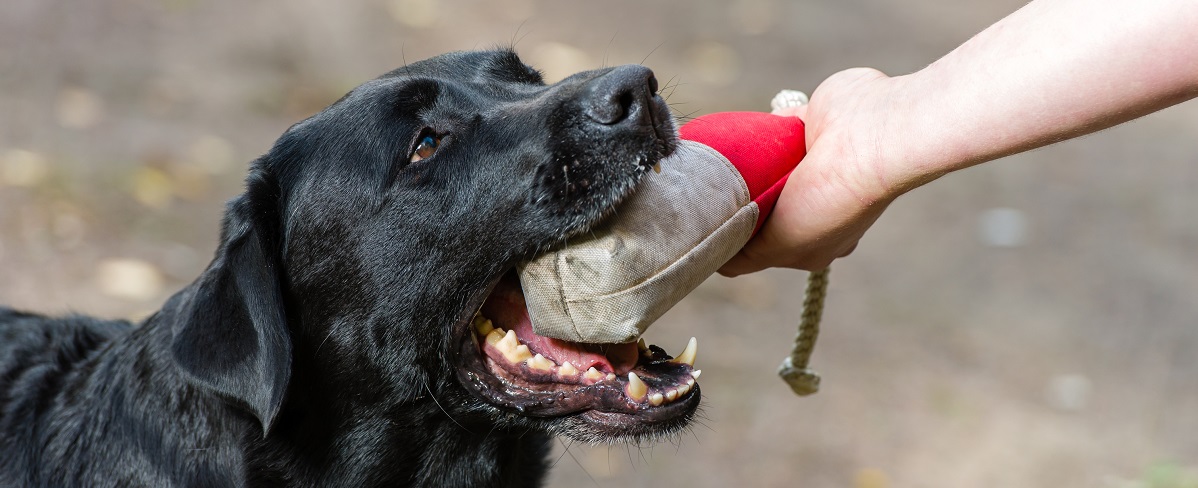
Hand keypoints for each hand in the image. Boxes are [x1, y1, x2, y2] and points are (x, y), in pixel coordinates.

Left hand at [719, 68, 908, 274]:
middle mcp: (817, 203)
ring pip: (762, 169)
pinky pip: (769, 130)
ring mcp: (813, 164)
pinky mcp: (807, 125)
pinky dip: (757, 130)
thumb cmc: (830, 199)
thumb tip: (716, 256)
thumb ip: (747, 256)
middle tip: (715, 190)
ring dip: (746, 165)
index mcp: (817, 239)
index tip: (713, 225)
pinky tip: (744, 131)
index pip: (765, 243)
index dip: (738, 235)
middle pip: (760, 205)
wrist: (868, 136)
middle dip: (739, 199)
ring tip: (724, 160)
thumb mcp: (784, 245)